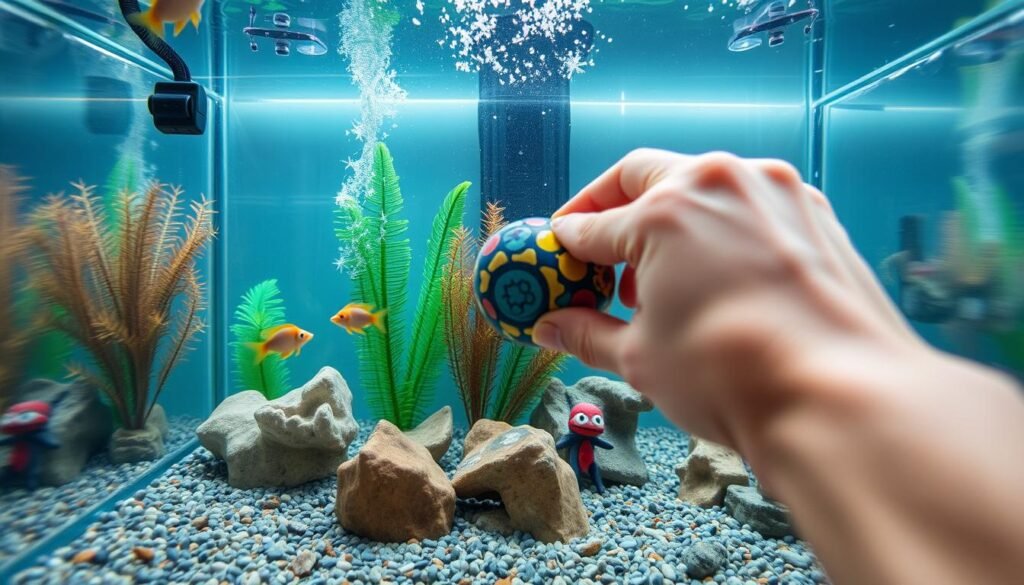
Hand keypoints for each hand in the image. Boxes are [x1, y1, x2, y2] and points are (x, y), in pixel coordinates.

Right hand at [532, 149, 922, 449]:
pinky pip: (749, 207)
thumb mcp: (639, 358)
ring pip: (702, 187)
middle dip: (611, 210)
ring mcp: (776, 191)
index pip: (593, 224)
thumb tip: (550, 327)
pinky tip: (715, 280)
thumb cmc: (730, 375)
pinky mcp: (815, 212)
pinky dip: (719, 230)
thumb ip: (587, 332)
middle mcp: (721, 182)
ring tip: (658, 280)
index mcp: (666, 210)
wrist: (840, 397)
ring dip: (668, 220)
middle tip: (596, 252)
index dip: (567, 247)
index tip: (558, 262)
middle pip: (644, 177)